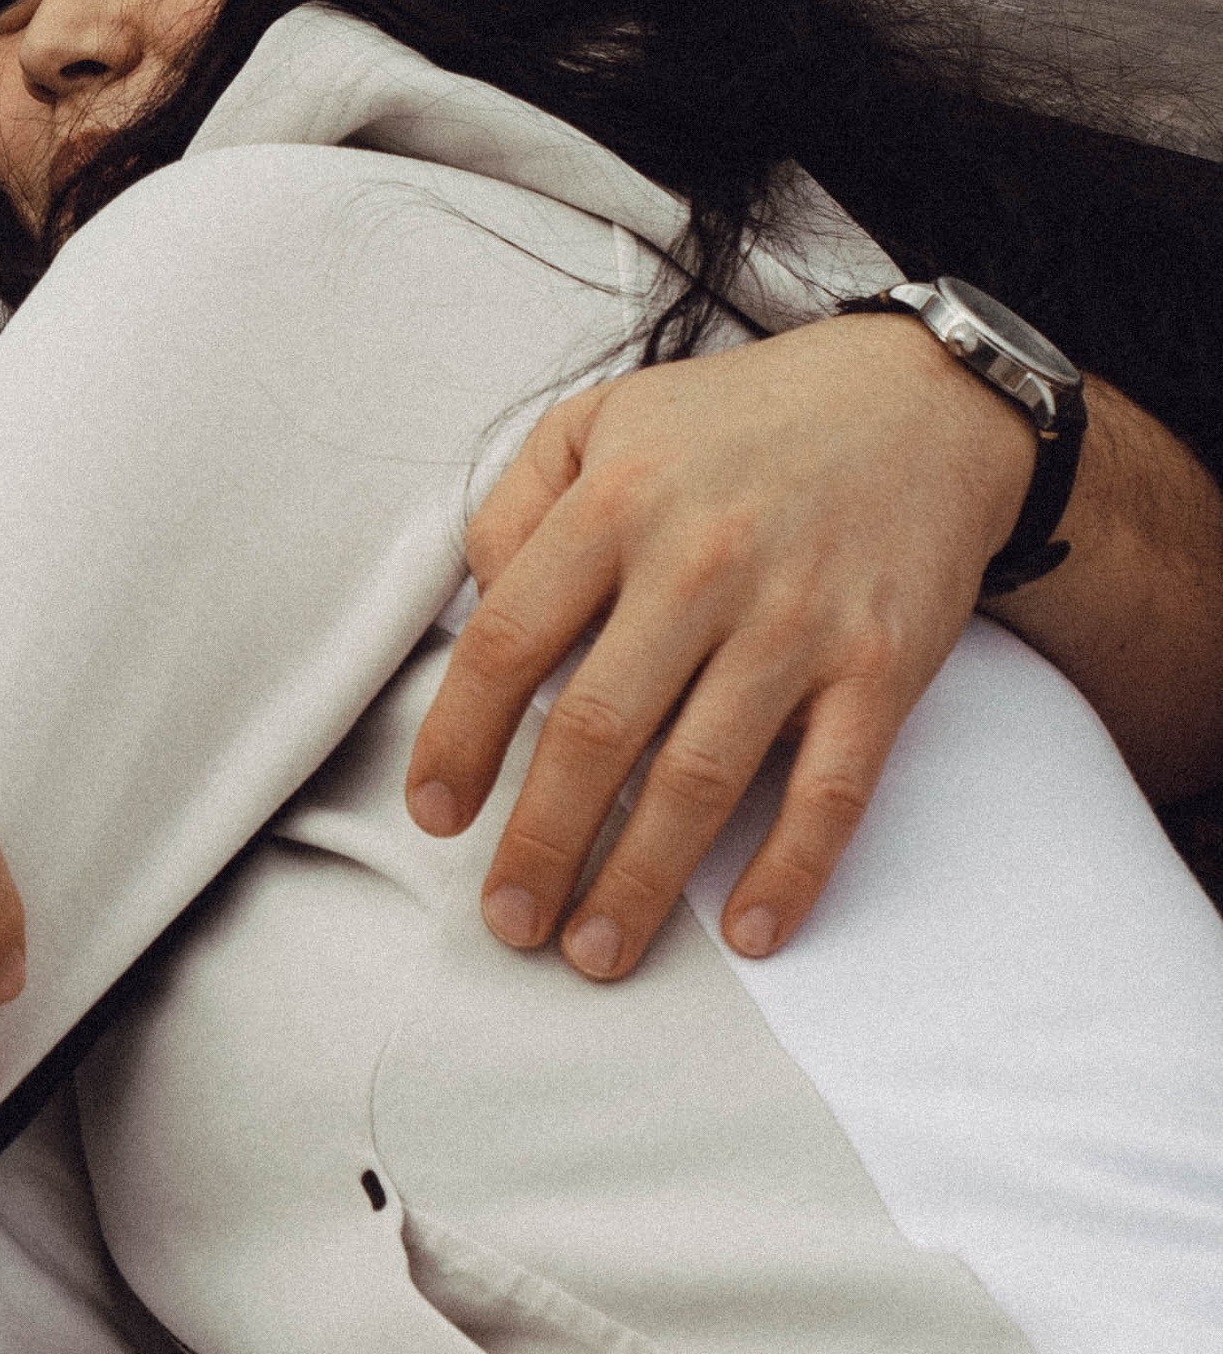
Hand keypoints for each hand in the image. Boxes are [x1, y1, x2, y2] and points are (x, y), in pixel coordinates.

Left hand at [403, 316, 1031, 980]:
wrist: (918, 402)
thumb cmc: (738, 424)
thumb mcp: (601, 419)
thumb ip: (518, 505)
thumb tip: (479, 606)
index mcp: (616, 501)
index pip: (508, 640)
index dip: (459, 739)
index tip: (434, 814)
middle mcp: (699, 562)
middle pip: (595, 730)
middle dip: (540, 841)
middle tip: (508, 919)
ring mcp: (796, 620)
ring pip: (700, 779)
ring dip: (639, 882)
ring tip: (594, 951)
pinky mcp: (880, 667)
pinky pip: (829, 791)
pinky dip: (788, 870)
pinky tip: (744, 929)